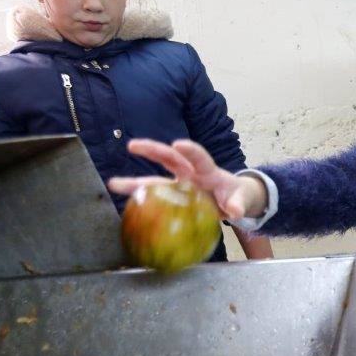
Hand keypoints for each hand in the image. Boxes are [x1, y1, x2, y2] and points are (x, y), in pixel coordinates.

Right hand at [107, 139, 267, 220]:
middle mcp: (190, 173)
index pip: (200, 158)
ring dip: (135, 182)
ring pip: (155, 180)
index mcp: (208, 172)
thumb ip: (239, 204)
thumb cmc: (236, 196)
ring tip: (114, 183)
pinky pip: (156, 198)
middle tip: (132, 145)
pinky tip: (125, 206)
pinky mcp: (173, 197)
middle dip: (152, 150)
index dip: (191, 151)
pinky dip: (142, 202)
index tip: (178, 144)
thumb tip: (236, 211)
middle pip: (169, 158)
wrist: (232, 200)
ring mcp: (179, 184)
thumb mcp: (241, 199)